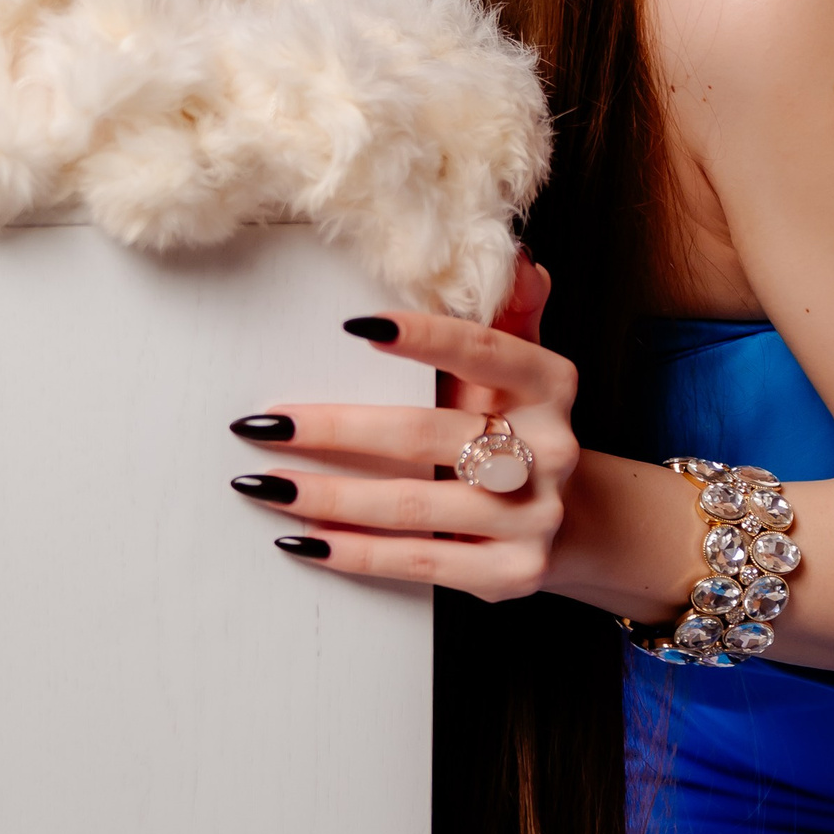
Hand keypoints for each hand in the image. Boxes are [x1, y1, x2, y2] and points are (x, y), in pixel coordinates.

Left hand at [230, 266, 579, 604]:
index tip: (352, 324)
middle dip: (335, 430)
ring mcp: (534, 517)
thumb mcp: (520, 367)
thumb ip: (510, 310)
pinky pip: (418, 560)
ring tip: (263, 483)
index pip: (483, 352)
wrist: (570, 522)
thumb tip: (519, 260)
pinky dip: (353, 551)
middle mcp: (551, 450)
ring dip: (326, 495)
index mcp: (550, 384)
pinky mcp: (512, 573)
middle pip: (427, 434)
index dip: (423, 337)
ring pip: (411, 503)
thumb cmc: (514, 427)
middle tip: (264, 423)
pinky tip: (302, 538)